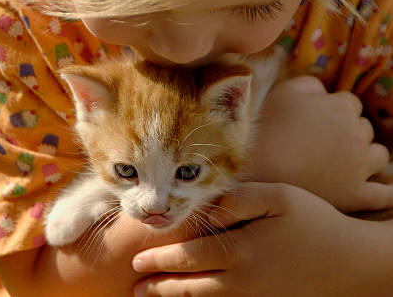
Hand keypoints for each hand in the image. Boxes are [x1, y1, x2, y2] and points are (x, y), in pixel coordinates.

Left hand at [132, 182, 383, 296]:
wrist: (348, 262)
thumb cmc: (312, 221)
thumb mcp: (278, 198)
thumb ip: (239, 200)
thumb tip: (208, 209)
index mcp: (241, 250)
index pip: (190, 256)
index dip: (161, 259)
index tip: (138, 259)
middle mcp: (242, 281)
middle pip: (191, 286)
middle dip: (160, 285)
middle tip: (135, 286)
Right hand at [247, 76, 392, 211]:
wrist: (255, 168)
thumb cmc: (268, 125)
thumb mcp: (285, 90)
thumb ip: (312, 85)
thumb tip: (324, 92)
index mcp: (343, 107)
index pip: (350, 104)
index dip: (333, 110)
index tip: (316, 120)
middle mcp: (357, 135)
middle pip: (364, 129)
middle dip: (348, 132)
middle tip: (322, 141)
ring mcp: (359, 167)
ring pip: (378, 156)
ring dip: (366, 155)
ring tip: (345, 162)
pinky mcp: (355, 196)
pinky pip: (383, 195)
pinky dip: (387, 192)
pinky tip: (386, 191)